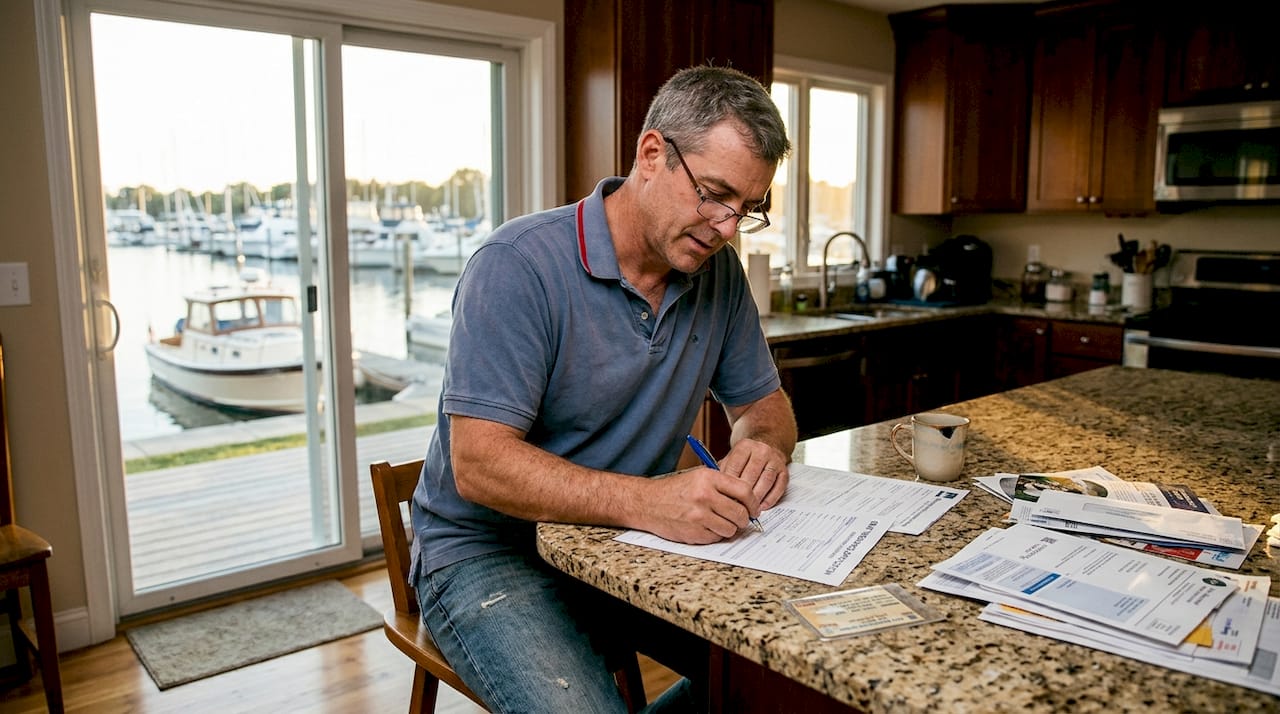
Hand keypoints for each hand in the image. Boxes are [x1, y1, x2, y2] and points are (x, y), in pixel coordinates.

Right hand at [640, 467, 761, 543]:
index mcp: (708, 478)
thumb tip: (748, 501)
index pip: (744, 491)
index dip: (753, 503)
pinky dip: (715, 534)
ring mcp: (699, 516)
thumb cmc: (675, 490)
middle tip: (740, 519)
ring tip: (719, 522)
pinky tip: (705, 526)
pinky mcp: (694, 532)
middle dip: (743, 519)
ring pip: (731, 529)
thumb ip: (723, 485)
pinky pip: (717, 537)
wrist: (648, 503)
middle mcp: (704, 496)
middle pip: (740, 513)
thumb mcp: (699, 477)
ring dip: (729, 528)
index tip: (754, 509)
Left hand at [717, 438, 788, 510]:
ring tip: (748, 510)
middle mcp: (761, 450)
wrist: (768, 444)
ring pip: (766, 481)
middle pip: (751, 475)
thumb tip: (716, 490)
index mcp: (745, 446)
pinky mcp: (785, 470)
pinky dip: (770, 499)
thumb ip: (723, 471)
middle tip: (735, 508)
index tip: (723, 499)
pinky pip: (779, 487)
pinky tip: (762, 507)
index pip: (735, 467)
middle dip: (742, 494)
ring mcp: (775, 460)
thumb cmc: (745, 457)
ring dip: (757, 498)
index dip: (728, 485)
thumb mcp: (732, 458)